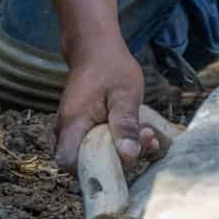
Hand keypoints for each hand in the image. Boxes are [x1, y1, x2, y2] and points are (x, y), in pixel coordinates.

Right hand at [53, 38, 161, 172]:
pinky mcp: (86, 126)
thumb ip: (125, 124)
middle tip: (146, 141)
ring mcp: (76, 129)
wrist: (96, 48)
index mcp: (73, 123)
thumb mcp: (125, 93)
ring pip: (96, 153)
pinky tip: (143, 133)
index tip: (123, 161)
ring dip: (124, 150)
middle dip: (119, 160)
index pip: (70, 162)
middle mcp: (69, 130)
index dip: (94, 170)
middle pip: (86, 162)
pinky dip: (120, 141)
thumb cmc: (110, 66)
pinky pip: (100, 143)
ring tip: (149, 135)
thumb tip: (128, 157)